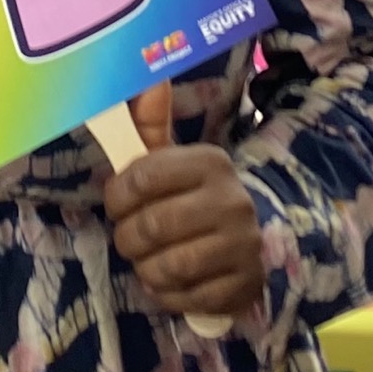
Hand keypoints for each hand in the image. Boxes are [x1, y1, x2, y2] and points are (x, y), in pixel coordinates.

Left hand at [103, 84, 267, 321]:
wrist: (254, 239)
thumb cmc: (194, 198)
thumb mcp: (173, 161)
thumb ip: (150, 124)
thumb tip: (149, 72)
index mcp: (210, 163)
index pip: (140, 177)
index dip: (118, 196)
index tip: (120, 203)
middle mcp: (232, 201)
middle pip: (148, 227)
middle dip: (128, 238)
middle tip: (133, 238)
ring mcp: (242, 246)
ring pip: (165, 267)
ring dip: (147, 269)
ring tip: (152, 260)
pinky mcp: (243, 286)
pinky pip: (183, 299)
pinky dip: (168, 295)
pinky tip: (175, 282)